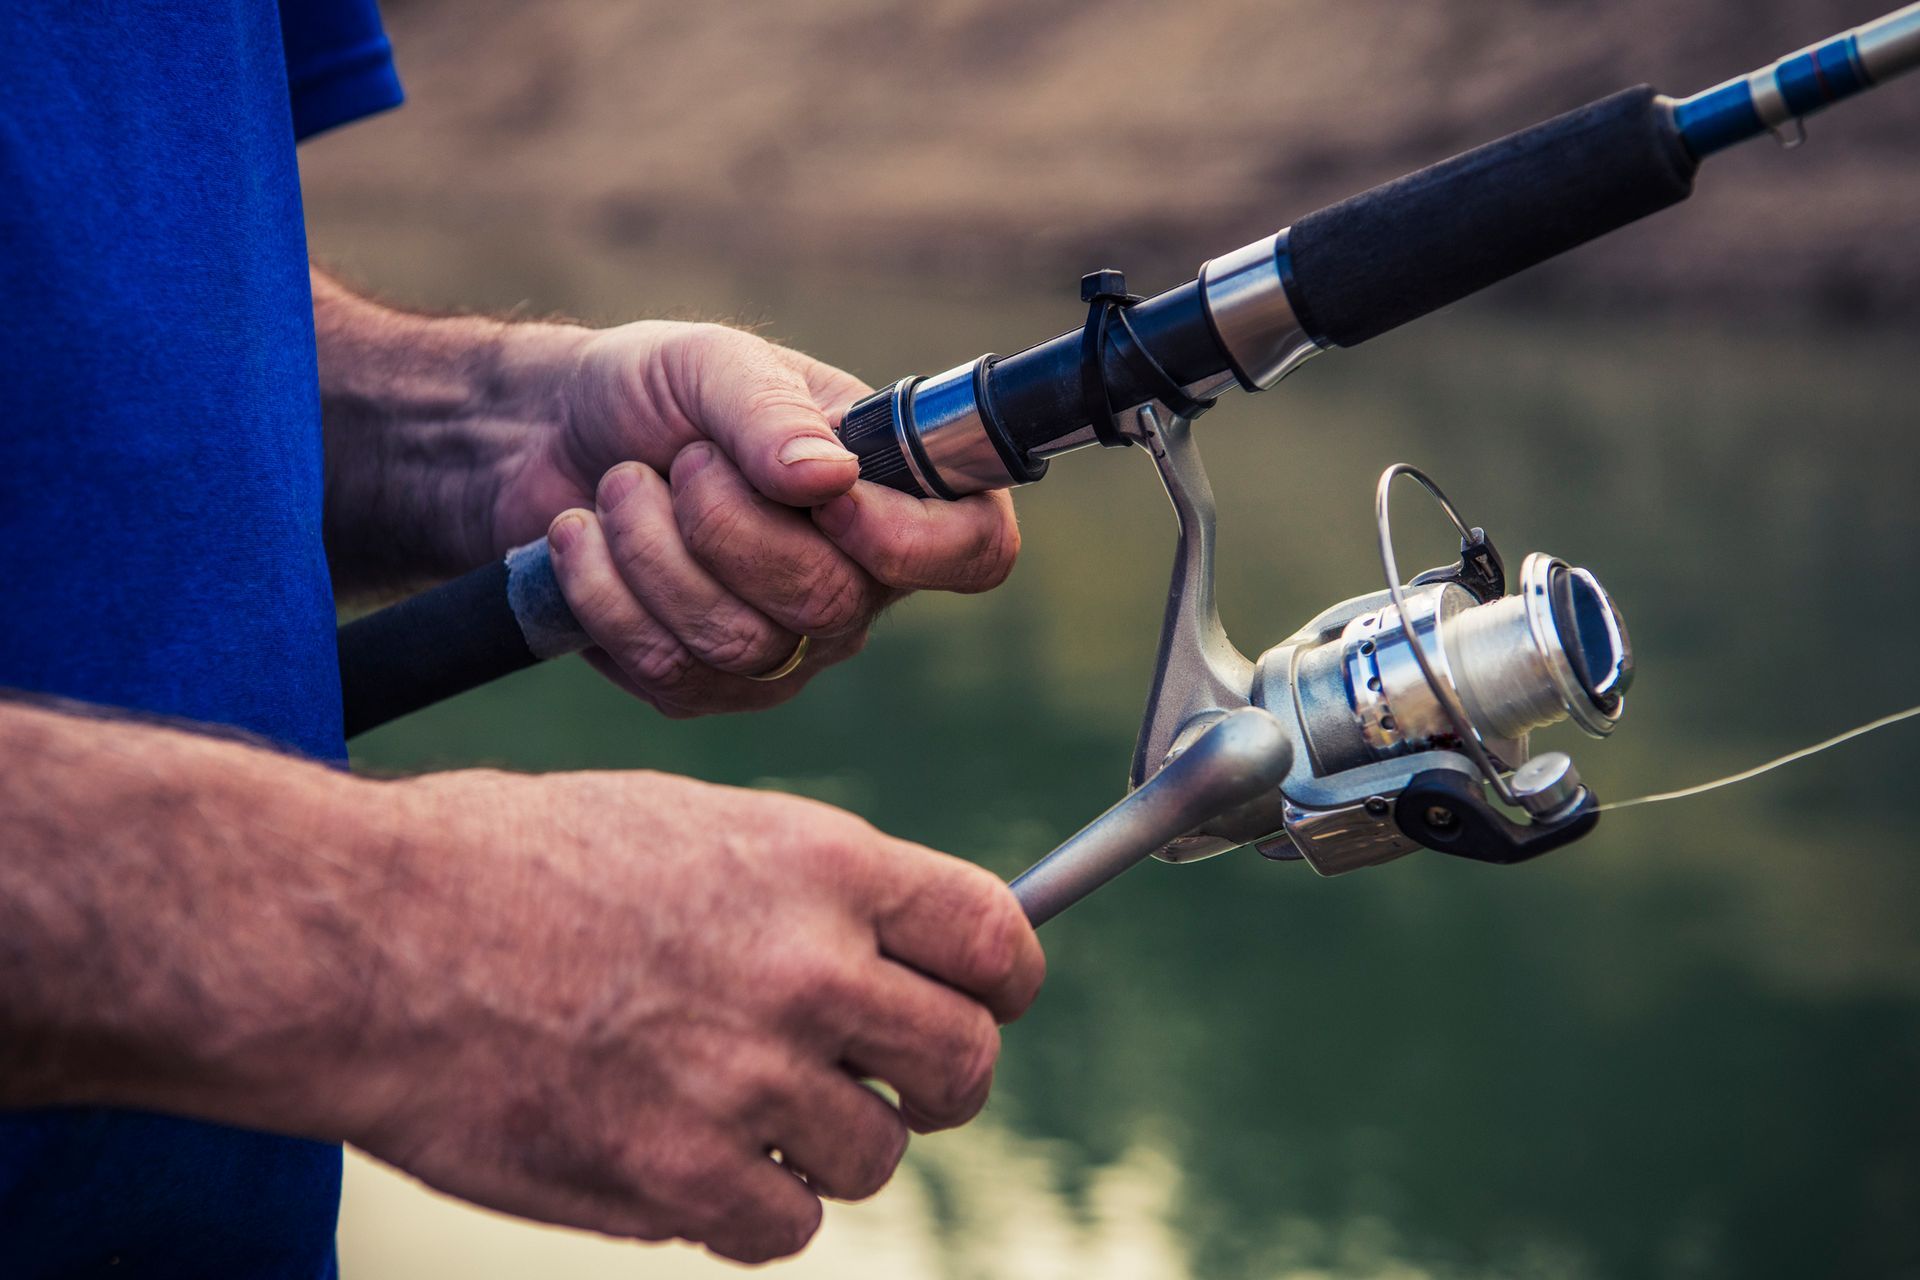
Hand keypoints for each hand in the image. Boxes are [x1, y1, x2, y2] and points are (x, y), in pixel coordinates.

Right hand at [343, 767, 1043, 1263]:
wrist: (369, 938)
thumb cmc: (511, 863)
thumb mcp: (691, 823)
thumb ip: (809, 890)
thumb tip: (893, 952)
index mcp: (819, 863)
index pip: (995, 939)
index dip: (1003, 983)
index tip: (985, 1004)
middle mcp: (807, 970)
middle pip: (963, 1063)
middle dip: (937, 1082)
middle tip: (887, 1085)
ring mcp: (748, 1080)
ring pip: (873, 1156)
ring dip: (825, 1146)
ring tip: (738, 1108)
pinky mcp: (680, 1179)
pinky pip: (786, 1228)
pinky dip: (748, 1209)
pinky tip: (686, 1161)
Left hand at [495, 321, 1020, 716]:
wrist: (545, 440)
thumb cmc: (650, 390)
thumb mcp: (707, 363)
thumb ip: (768, 410)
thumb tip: (827, 477)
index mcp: (896, 492)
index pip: (975, 550)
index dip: (909, 540)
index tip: (822, 493)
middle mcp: (859, 584)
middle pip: (830, 603)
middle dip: (725, 524)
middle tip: (680, 461)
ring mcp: (785, 649)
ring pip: (739, 644)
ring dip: (650, 548)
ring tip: (618, 487)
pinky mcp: (704, 689)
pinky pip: (667, 669)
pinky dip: (603, 590)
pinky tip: (584, 540)